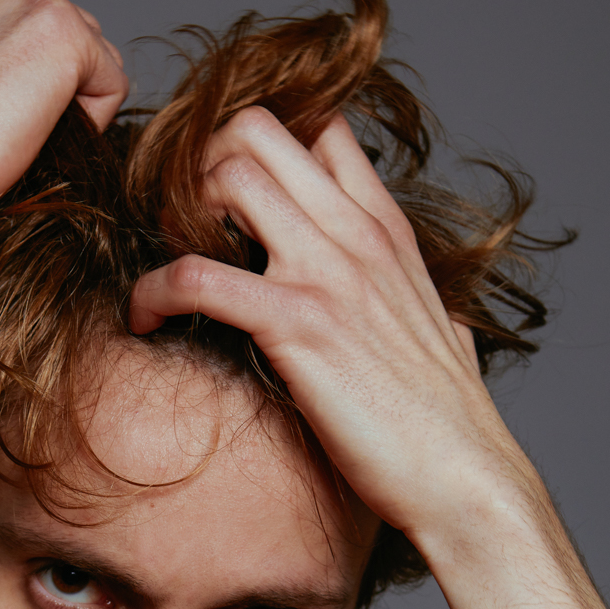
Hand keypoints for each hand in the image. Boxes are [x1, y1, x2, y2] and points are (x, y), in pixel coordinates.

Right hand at [0, 0, 129, 226]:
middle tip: (8, 131)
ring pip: (91, 54)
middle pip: (65, 32)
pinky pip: (112, 82)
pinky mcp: (62, 31)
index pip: (25, 25)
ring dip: (70, 99)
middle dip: (53, 83)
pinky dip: (93, 119)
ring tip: (18, 134)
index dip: (23, 81)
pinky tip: (39, 136)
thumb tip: (28, 86)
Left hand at [129, 105, 520, 549]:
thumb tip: (436, 314)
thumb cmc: (447, 422)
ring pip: (226, 177)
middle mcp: (355, 234)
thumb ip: (417, 302)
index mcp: (384, 229)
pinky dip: (151, 292)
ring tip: (162, 271)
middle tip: (175, 226)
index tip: (217, 199)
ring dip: (170, 214)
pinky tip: (144, 321)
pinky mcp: (298, 325)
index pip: (319, 128)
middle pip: (256, 129)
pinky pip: (196, 276)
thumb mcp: (441, 330)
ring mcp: (327, 274)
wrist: (465, 479)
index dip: (252, 148)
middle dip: (197, 163)